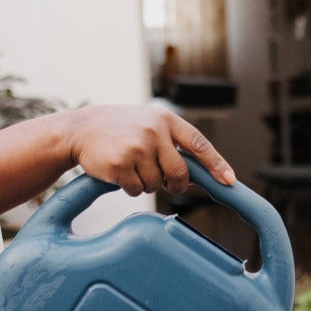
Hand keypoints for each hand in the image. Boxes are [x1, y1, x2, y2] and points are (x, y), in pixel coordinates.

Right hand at [61, 105, 235, 196]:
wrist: (80, 128)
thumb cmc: (120, 128)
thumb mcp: (149, 123)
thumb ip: (173, 142)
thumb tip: (198, 173)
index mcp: (165, 120)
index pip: (199, 144)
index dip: (216, 164)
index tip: (229, 181)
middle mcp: (154, 131)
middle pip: (180, 173)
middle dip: (175, 184)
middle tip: (164, 181)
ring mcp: (137, 147)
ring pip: (156, 184)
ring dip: (146, 183)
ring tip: (131, 165)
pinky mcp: (121, 164)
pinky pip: (137, 190)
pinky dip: (130, 187)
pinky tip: (119, 171)